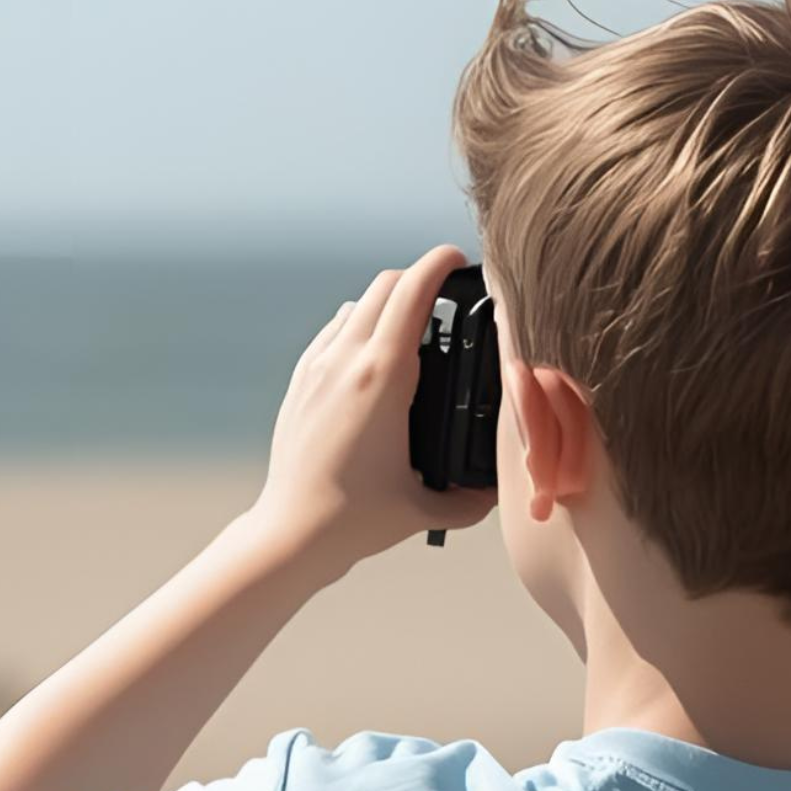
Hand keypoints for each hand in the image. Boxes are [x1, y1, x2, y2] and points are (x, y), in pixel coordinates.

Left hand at [245, 242, 498, 574]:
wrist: (291, 531)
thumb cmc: (357, 518)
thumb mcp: (426, 508)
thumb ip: (473, 497)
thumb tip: (500, 490)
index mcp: (383, 377)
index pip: (414, 293)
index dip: (440, 265)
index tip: (459, 259)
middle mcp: (346, 360)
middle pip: (386, 285)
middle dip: (419, 278)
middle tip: (446, 293)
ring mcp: (318, 366)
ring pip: (357, 304)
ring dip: (387, 302)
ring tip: (412, 327)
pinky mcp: (301, 381)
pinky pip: (333, 331)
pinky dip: (358, 326)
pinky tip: (373, 356)